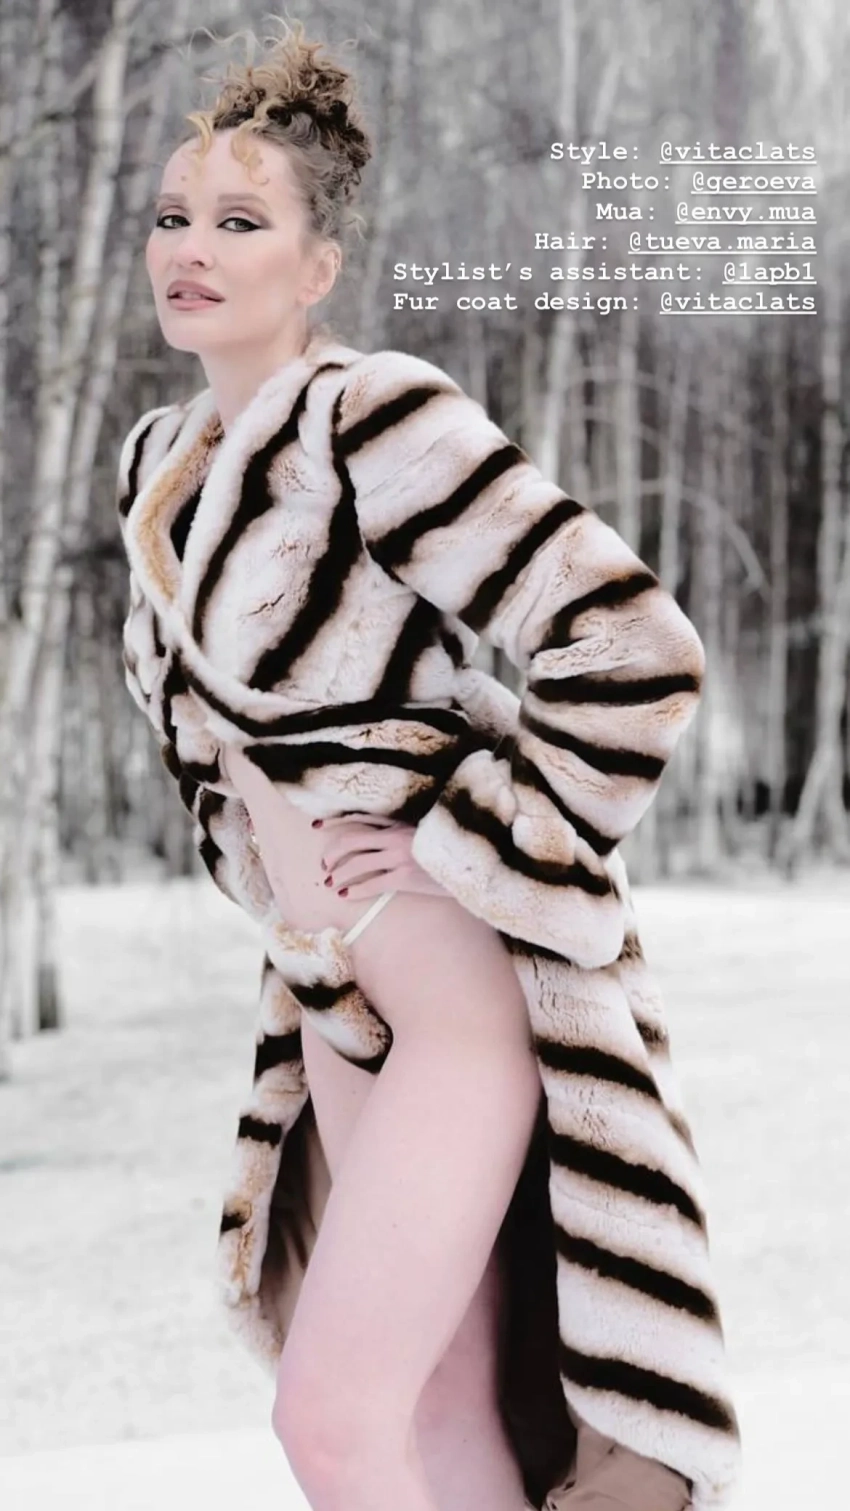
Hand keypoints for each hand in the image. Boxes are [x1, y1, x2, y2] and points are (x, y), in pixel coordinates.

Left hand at [316, 814, 452, 899]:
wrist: (471, 865)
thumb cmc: (447, 850)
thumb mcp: (424, 831)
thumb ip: (403, 830)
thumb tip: (379, 837)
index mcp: (400, 821)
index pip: (359, 817)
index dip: (335, 821)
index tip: (317, 826)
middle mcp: (396, 835)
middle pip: (351, 840)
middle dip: (332, 854)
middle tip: (324, 865)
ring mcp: (400, 856)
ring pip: (357, 863)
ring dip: (339, 874)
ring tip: (331, 883)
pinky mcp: (406, 877)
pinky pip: (372, 884)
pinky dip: (354, 891)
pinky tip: (345, 896)